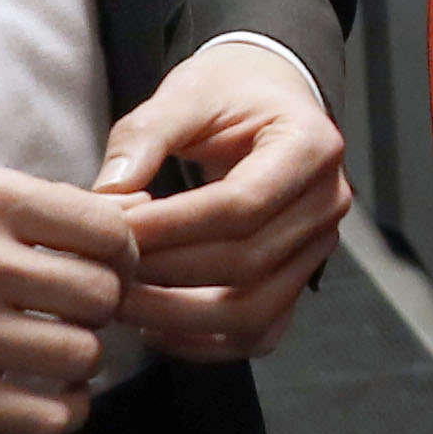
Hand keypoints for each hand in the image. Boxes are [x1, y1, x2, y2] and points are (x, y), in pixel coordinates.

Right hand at [0, 167, 135, 433]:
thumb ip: (28, 211)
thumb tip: (129, 221)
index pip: (106, 227)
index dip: (118, 257)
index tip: (100, 271)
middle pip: (102, 294)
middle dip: (99, 313)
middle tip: (72, 320)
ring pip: (82, 356)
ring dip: (78, 365)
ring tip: (52, 360)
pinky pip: (47, 417)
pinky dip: (61, 414)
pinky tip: (43, 401)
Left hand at [97, 38, 348, 362]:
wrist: (268, 95)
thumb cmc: (229, 91)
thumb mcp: (186, 93)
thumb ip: (145, 136)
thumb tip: (106, 197)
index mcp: (311, 147)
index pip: (242, 205)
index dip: (174, 227)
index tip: (118, 232)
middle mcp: (327, 204)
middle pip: (247, 263)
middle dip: (168, 275)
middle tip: (105, 272)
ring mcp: (318, 249)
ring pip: (253, 310)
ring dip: (179, 317)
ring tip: (121, 303)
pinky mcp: (297, 280)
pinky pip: (258, 333)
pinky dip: (204, 342)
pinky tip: (155, 328)